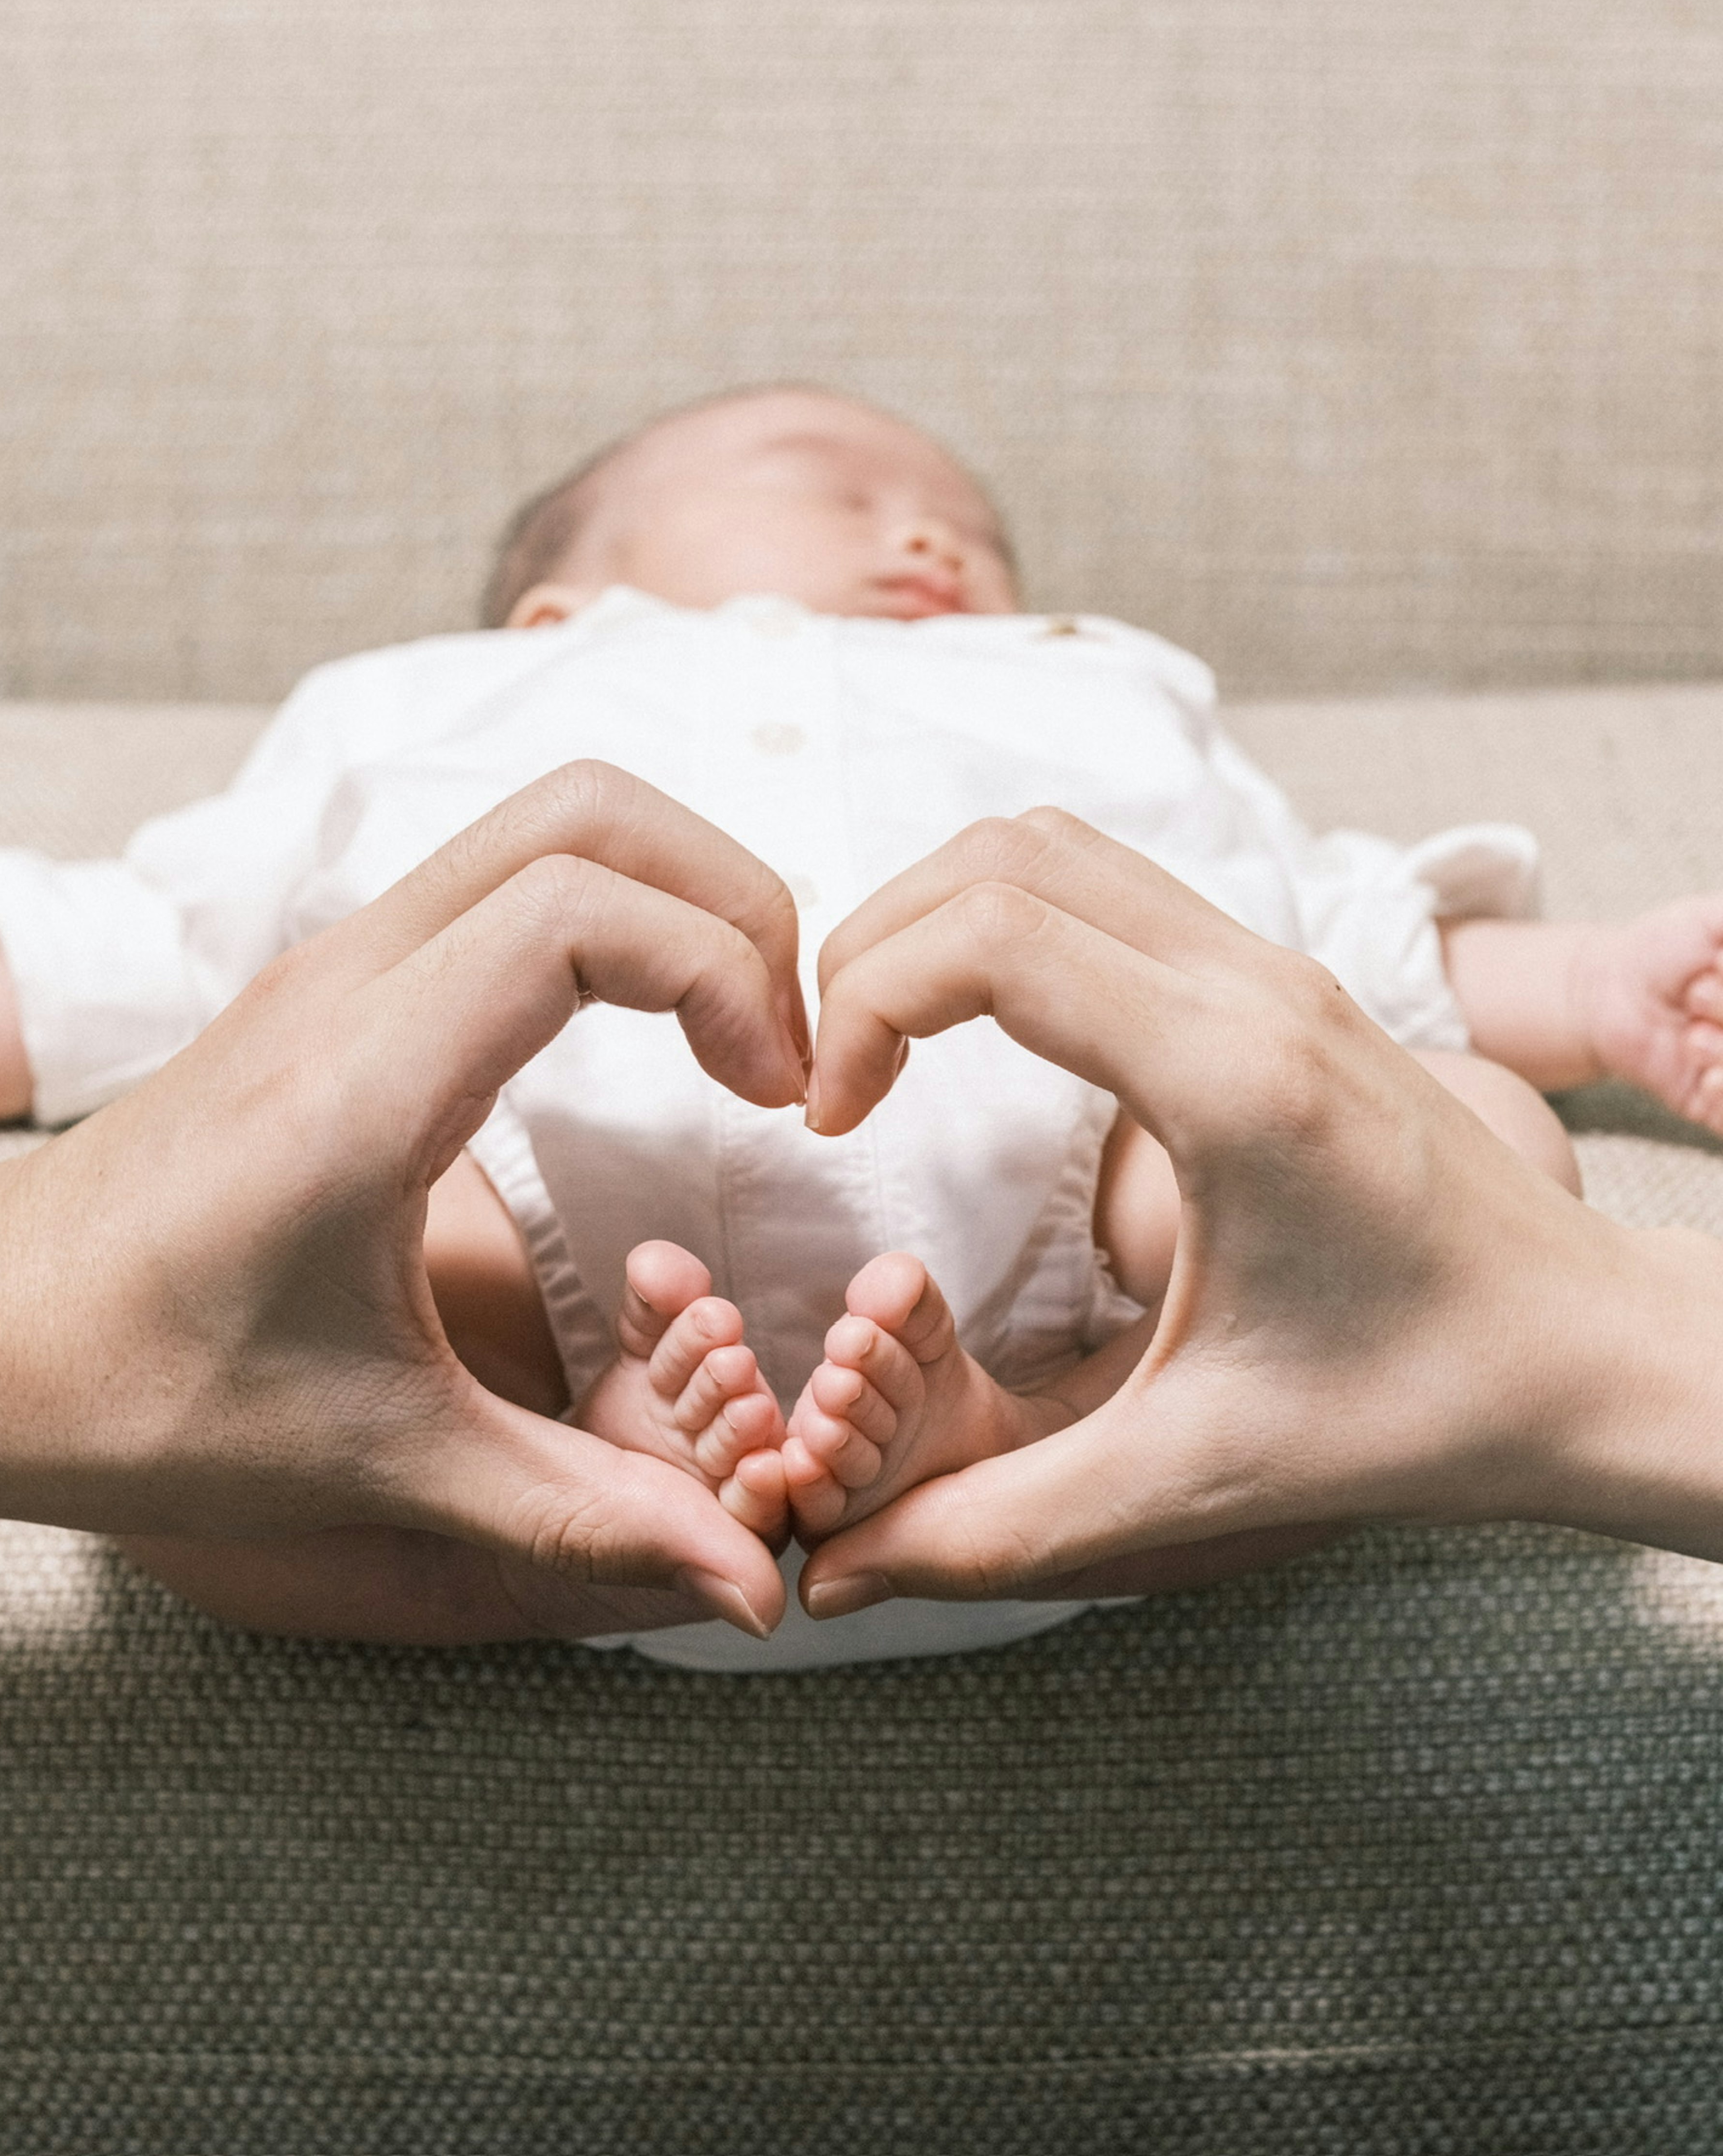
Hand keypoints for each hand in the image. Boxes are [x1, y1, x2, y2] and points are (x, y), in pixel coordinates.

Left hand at [0, 763, 809, 1638]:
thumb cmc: (145, 1392)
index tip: (774, 1090)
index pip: (580, 909)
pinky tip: (646, 1040)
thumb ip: (580, 1517)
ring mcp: (338, 963)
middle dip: (728, 896)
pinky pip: (506, 875)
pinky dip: (614, 916)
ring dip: (675, 897)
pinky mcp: (338, 980)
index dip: (721, 969)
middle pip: (587, 812)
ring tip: (736, 1036)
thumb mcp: (379, 1461)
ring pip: (547, 823)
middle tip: (781, 1042)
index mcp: (365, 1082)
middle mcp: (351, 982)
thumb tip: (747, 1582)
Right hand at [796, 812, 1722, 1617]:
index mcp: (1230, 1079)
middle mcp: (1254, 988)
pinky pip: (1110, 885)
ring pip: (1056, 847)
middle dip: (875, 940)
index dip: (864, 1002)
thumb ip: (999, 1526)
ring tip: (884, 1039)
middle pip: (1005, 855)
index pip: (993, 937)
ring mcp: (1275, 968)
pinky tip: (982, 1035)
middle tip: (834, 1068)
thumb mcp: (1192, 1478)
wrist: (1588, 1357)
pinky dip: (1009, 923)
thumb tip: (834, 1573)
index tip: (831, 1113)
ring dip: (940, 917)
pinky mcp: (1280, 981)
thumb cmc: (1418, 1411)